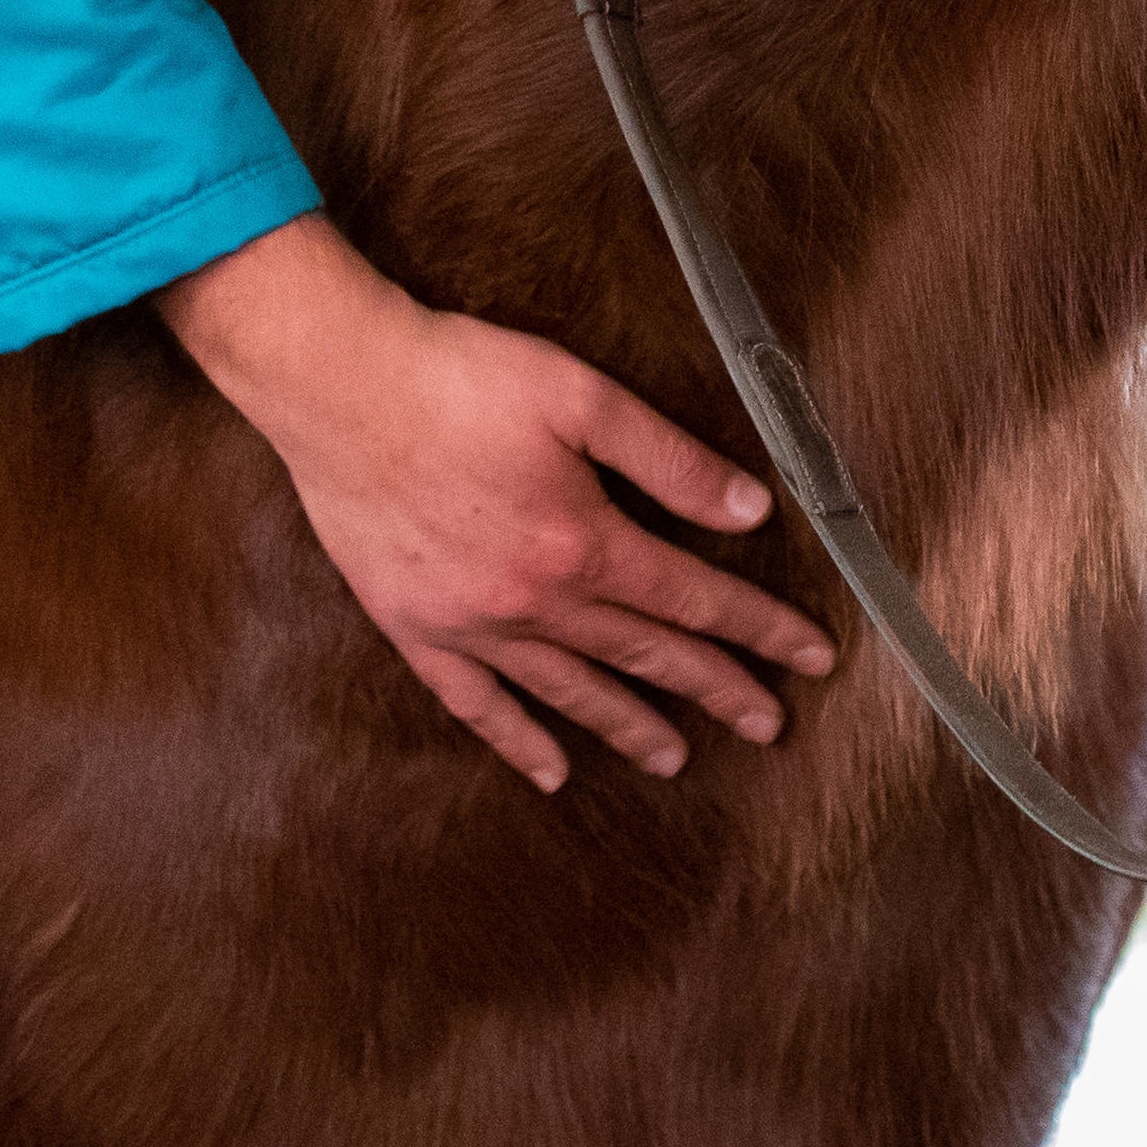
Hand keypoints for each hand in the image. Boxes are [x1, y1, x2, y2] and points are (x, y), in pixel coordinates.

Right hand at [160, 212, 836, 791]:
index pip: (694, 600)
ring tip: (678, 758)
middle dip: (717, 689)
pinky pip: (476, 703)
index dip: (759, 628)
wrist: (336, 383)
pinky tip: (551, 770)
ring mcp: (470, 624)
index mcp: (583, 543)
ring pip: (569, 691)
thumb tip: (750, 509)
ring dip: (630, 725)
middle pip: (644, 654)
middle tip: (770, 724)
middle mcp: (533, 602)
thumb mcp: (581, 397)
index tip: (810, 656)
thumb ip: (670, 460)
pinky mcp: (414, 627)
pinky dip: (517, 740)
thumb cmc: (459, 376)